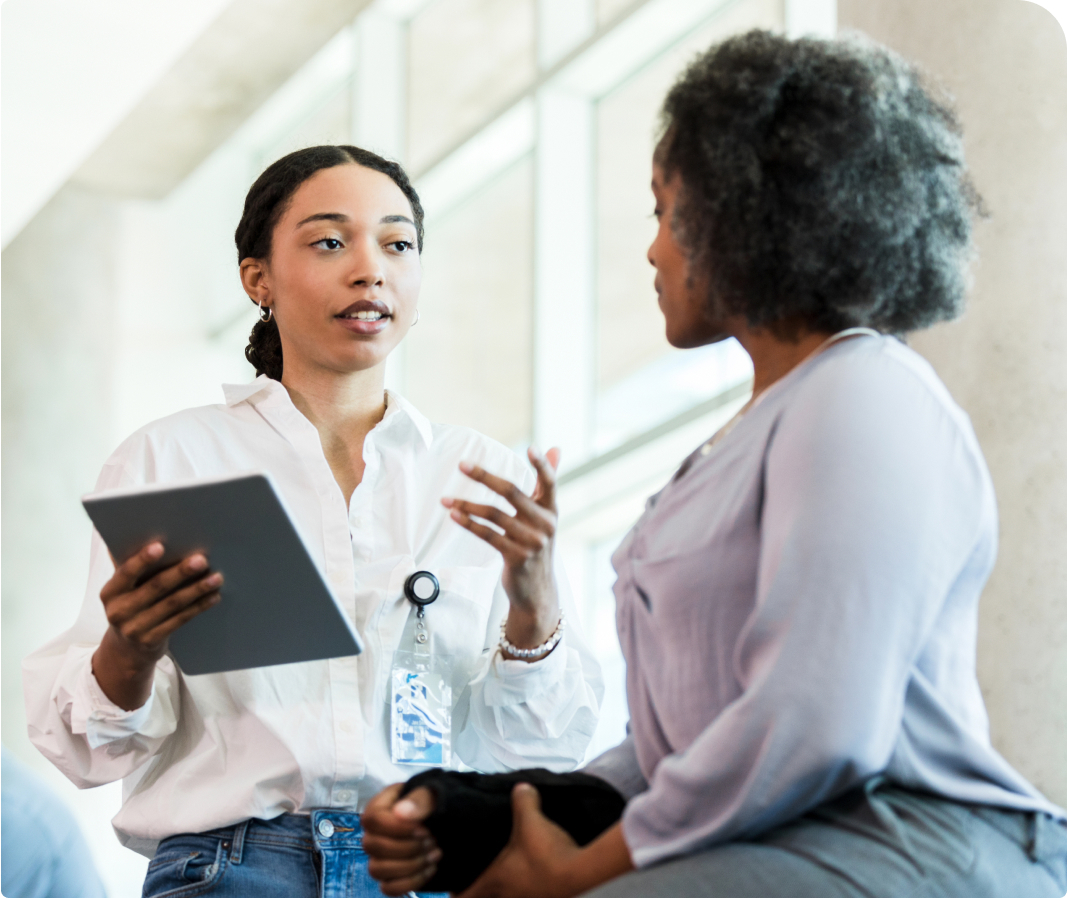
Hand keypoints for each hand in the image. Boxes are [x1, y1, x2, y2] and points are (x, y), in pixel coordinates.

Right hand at [91, 541, 222, 709]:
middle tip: (201, 559)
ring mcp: (136, 628)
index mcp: (111, 591)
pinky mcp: (152, 640)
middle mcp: (119, 611)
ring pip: (172, 604)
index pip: (126, 572)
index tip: (160, 545)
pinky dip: (199, 606)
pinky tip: (214, 596)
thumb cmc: (129, 605)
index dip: (142, 560)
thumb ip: (130, 565)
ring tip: (217, 577)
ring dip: (197, 589)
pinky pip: (180, 620)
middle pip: (155, 588)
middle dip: (180, 572)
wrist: (124, 650)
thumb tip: (140, 530)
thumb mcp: (123, 588)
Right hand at [362, 783, 440, 895]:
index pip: (372, 819)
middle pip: (372, 846)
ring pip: (377, 870)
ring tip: (434, 853)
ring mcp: (378, 856)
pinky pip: (388, 887)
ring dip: (410, 865)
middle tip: (431, 840)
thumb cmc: (436, 805)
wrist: (447, 823)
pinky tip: (430, 868)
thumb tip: (401, 812)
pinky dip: (411, 882)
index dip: (396, 827)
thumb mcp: (434, 795)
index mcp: (380, 806)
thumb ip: (420, 799)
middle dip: (407, 847)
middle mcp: (373, 832)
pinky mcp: (388, 875)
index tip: (422, 828)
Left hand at [443, 447, 561, 651]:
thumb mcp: (545, 516)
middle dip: (484, 476)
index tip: (531, 448)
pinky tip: (454, 515)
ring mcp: (531, 542)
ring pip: (493, 514)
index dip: (541, 466)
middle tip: (462, 465)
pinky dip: (469, 523)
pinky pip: (488, 535)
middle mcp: (545, 524)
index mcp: (552, 510)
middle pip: (512, 492)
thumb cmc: (537, 546)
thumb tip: (554, 448)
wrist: (537, 591)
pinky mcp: (516, 557)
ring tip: (446, 499)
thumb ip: (547, 483)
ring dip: (466, 504)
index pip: (549, 482)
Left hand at [458, 784, 581, 897]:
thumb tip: (521, 787)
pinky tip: (529, 880)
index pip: (467, 896)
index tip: (451, 888)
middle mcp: (508, 895)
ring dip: (503, 892)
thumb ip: (523, 801)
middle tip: (476, 879)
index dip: (457, 893)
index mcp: (497, 880)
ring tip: (503, 879)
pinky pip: (527, 896)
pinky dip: (524, 890)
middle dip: (480, 892)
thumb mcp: (531, 820)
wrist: (580, 871)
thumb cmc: (546, 851)